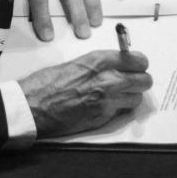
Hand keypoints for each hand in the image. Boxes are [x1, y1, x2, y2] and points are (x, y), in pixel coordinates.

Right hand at [18, 50, 151, 137]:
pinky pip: (122, 112)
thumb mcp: (75, 63)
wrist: (33, 106)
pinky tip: (106, 106)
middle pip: (144, 80)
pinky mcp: (102, 118)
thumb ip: (98, 65)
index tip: (137, 65)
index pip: (137, 59)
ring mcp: (107, 101)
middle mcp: (107, 80)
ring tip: (119, 95)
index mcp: (98, 61)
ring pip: (137, 98)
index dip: (139, 63)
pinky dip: (118, 109)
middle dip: (140, 80)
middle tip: (133, 81)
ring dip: (131, 96)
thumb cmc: (45, 84)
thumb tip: (115, 66)